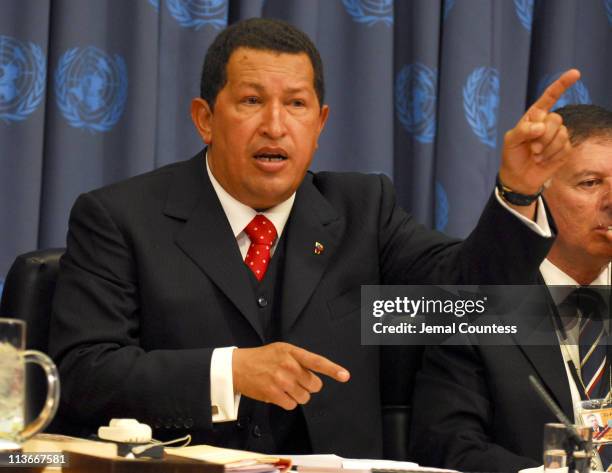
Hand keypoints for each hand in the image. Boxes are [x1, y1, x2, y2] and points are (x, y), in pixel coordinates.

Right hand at [232, 342, 349, 409]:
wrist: (238, 366)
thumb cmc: (262, 358)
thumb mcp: (282, 350)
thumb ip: (299, 359)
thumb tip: (316, 374)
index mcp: (292, 352)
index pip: (317, 361)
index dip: (333, 369)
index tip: (345, 375)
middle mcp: (288, 365)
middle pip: (314, 385)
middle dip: (308, 386)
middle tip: (296, 381)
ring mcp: (281, 380)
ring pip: (304, 397)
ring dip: (297, 395)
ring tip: (284, 386)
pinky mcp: (273, 393)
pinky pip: (292, 404)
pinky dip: (287, 402)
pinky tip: (278, 393)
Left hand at [500, 69, 580, 196]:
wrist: (519, 177)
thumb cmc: (512, 156)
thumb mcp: (511, 141)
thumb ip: (523, 130)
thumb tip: (541, 126)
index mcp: (534, 116)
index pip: (549, 97)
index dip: (562, 85)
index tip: (575, 73)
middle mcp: (548, 123)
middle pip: (556, 120)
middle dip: (544, 136)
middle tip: (532, 148)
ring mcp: (558, 136)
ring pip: (562, 134)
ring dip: (547, 148)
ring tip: (536, 155)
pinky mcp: (565, 149)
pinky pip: (565, 147)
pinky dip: (552, 156)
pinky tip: (543, 161)